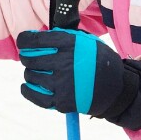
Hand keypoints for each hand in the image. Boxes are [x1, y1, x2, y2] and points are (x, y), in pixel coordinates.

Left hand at [17, 28, 140, 128]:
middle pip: (30, 59)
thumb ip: (62, 37)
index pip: (34, 40)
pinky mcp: (62, 102)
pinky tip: (26, 86)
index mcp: (70, 44)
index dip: (24, 40)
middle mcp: (65, 63)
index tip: (23, 42)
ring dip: (30, 73)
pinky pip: (35, 96)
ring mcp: (63, 84)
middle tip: (31, 59)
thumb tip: (34, 38)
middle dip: (27, 57)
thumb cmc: (98, 61)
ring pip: (31, 76)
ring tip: (37, 73)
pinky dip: (27, 90)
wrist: (117, 88)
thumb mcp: (86, 40)